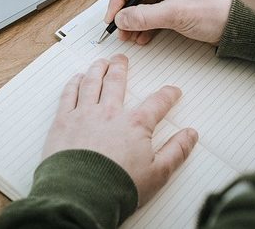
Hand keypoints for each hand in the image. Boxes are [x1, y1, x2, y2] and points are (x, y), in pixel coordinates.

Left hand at [42, 54, 197, 205]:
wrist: (81, 195)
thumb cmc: (117, 187)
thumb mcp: (157, 173)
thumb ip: (176, 151)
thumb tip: (190, 135)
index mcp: (135, 124)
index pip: (156, 103)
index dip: (167, 95)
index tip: (172, 91)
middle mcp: (109, 113)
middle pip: (116, 82)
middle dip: (121, 68)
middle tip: (121, 59)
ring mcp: (84, 114)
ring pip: (92, 82)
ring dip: (97, 69)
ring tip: (100, 62)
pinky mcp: (63, 122)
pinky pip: (69, 94)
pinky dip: (73, 83)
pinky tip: (77, 78)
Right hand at [105, 0, 232, 45]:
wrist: (240, 26)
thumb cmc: (218, 10)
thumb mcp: (176, 14)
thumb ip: (145, 16)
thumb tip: (122, 18)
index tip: (112, 16)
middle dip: (128, 13)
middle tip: (119, 28)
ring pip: (146, 4)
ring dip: (136, 21)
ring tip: (130, 35)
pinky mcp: (179, 3)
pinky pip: (156, 12)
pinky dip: (148, 24)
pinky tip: (142, 36)